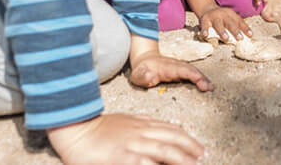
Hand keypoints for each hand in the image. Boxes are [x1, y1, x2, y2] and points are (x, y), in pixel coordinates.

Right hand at [47, 113, 203, 164]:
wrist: (76, 129)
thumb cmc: (98, 128)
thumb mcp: (125, 120)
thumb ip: (142, 123)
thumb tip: (160, 127)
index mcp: (142, 124)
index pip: (171, 130)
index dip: (188, 139)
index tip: (199, 148)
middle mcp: (141, 133)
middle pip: (174, 140)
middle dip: (192, 149)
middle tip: (204, 157)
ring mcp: (134, 145)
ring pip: (165, 152)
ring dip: (183, 160)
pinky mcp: (124, 158)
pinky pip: (147, 164)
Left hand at [130, 50, 213, 91]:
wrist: (144, 60)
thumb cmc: (141, 70)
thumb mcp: (138, 74)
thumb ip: (143, 76)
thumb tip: (150, 77)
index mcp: (168, 67)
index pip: (183, 70)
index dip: (194, 76)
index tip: (202, 84)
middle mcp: (176, 66)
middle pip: (192, 70)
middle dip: (202, 78)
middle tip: (210, 88)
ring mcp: (179, 67)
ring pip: (193, 71)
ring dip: (203, 78)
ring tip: (210, 88)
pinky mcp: (180, 71)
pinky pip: (192, 74)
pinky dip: (200, 79)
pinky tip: (205, 86)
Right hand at [198, 4, 250, 42]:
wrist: (207, 8)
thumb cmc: (222, 17)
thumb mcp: (230, 18)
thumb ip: (237, 25)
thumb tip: (249, 37)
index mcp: (231, 14)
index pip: (239, 21)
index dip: (245, 28)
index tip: (250, 35)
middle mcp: (223, 14)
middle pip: (230, 22)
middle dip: (235, 30)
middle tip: (240, 38)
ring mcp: (213, 17)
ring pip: (218, 24)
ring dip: (222, 31)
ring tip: (226, 38)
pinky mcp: (204, 20)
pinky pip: (204, 25)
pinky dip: (205, 30)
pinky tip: (206, 35)